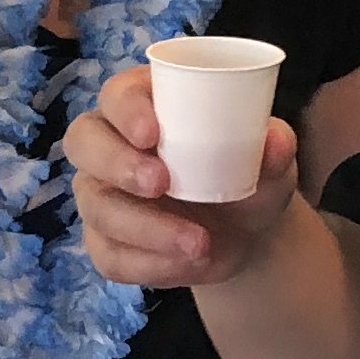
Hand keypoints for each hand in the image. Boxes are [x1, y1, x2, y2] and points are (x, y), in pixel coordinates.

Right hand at [65, 63, 301, 290]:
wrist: (246, 231)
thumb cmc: (247, 174)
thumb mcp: (270, 161)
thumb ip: (274, 147)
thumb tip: (276, 140)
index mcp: (146, 104)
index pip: (118, 94)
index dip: (126, 110)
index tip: (152, 133)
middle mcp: (111, 143)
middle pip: (83, 142)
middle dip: (117, 163)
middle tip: (160, 183)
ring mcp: (102, 194)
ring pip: (96, 206)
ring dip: (145, 228)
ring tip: (199, 243)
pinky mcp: (105, 241)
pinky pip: (109, 255)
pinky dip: (150, 264)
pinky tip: (188, 264)